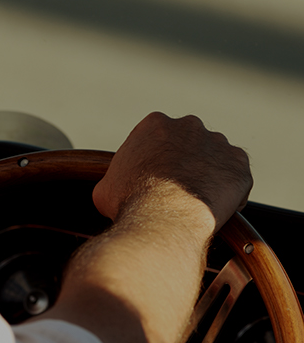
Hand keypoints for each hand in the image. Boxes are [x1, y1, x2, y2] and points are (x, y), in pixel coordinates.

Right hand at [93, 113, 251, 232]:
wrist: (162, 218)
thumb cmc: (130, 202)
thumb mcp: (105, 188)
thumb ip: (114, 180)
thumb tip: (113, 190)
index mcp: (154, 124)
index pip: (156, 138)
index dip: (154, 160)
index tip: (152, 178)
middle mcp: (188, 126)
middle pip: (188, 143)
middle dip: (183, 162)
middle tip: (174, 189)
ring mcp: (217, 143)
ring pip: (213, 157)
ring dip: (207, 174)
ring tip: (195, 201)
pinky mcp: (238, 164)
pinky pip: (235, 176)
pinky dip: (229, 190)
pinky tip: (214, 207)